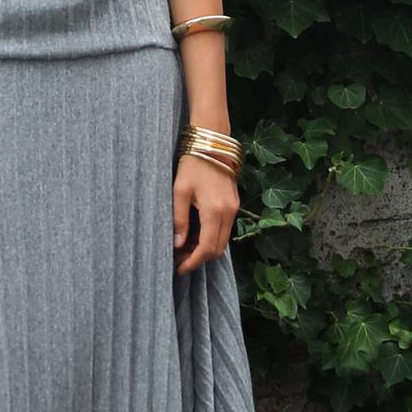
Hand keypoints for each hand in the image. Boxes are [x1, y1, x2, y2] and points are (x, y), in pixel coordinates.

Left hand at [172, 155, 237, 270]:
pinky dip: (211, 237)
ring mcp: (234, 209)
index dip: (193, 262)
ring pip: (222, 241)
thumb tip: (177, 245)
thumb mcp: (179, 191)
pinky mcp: (233, 204)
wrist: (212, 143)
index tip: (179, 268)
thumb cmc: (193, 164)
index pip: (208, 248)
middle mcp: (229, 213)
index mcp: (215, 210)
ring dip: (205, 249)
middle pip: (218, 249)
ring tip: (183, 249)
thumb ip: (179, 220)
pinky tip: (194, 235)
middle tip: (179, 260)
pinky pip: (224, 229)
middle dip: (199, 259)